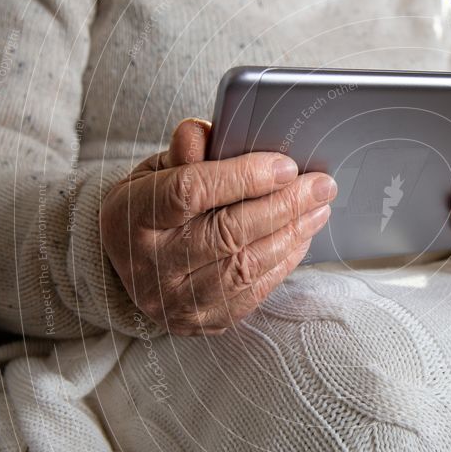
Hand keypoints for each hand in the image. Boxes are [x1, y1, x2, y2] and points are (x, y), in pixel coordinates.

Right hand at [100, 118, 337, 335]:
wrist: (129, 269)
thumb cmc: (149, 209)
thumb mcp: (154, 173)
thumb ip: (183, 152)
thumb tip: (207, 131)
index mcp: (133, 216)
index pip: (191, 191)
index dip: (243, 177)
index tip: (285, 165)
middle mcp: (152, 264)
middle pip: (228, 233)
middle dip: (284, 205)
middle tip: (321, 185)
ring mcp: (178, 300)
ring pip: (247, 266)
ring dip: (292, 234)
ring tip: (319, 209)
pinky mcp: (204, 320)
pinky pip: (254, 291)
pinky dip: (284, 261)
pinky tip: (301, 237)